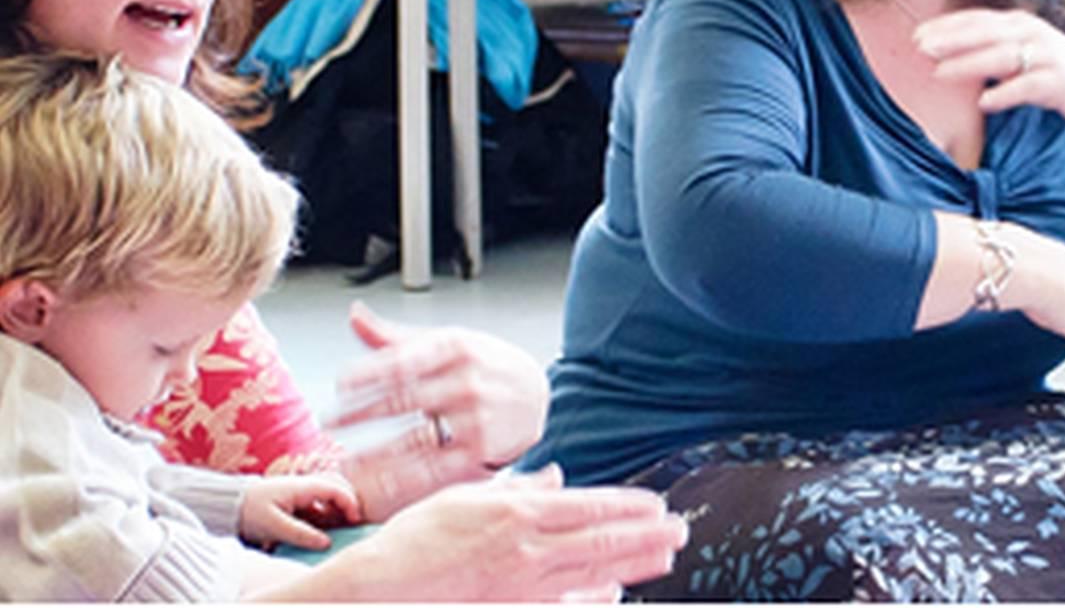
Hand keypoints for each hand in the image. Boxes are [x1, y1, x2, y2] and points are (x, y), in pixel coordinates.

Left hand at [240, 472, 360, 551]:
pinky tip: (318, 535)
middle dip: (346, 509)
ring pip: (326, 504)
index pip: (336, 490)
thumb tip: (326, 543)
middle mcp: (304, 489)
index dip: (350, 503)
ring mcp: (299, 496)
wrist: (226, 505)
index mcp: (302, 487)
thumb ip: (300, 534)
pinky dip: (321, 522)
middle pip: (335, 494)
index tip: (355, 520)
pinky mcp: (293, 505)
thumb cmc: (249, 510)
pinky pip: (315, 512)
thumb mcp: (274, 525)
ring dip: (334, 517)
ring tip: (336, 534)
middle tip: (351, 527)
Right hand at [324, 466, 686, 600]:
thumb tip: (555, 476)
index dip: (629, 506)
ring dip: (633, 564)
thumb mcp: (465, 498)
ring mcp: (521, 585)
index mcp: (516, 512)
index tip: (658, 505)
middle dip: (647, 535)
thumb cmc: (414, 540)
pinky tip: (615, 595)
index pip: (589, 506)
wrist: (376, 589)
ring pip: (592, 572)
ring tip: (665, 557)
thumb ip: (516, 488)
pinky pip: (564, 604)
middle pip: (602, 540)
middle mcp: (526, 548)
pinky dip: (593, 599)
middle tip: (682, 530)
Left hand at [331, 302, 548, 520]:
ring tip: (346, 463)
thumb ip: (395, 337)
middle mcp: (467, 382)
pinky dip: (404, 477)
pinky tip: (379, 483)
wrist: (535, 394)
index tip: (341, 384)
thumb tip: (354, 315)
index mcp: (455, 348)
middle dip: (361, 413)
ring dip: (376, 454)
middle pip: (404, 399)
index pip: (404, 360)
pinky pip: (435, 467)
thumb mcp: (446, 341)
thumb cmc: (484, 365)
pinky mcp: (480, 451)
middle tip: (329, 423)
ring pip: (416, 438)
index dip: (369, 372)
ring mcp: (475, 418)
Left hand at [912, 9, 1064, 126]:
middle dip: (950, 40)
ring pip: (1002, 57)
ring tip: (939, 74)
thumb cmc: (1056, 72)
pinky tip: (984, 102)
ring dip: (968, 65)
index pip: (977, 19)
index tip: (915, 34)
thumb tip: (949, 56)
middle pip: (985, 34)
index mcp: (1020, 23)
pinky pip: (1028, 87)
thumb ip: (992, 51)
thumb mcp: (1024, 53)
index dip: (946, 26)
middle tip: (919, 48)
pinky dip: (1005, 94)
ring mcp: (1048, 56)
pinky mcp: (1060, 82)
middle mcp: (1033, 33)